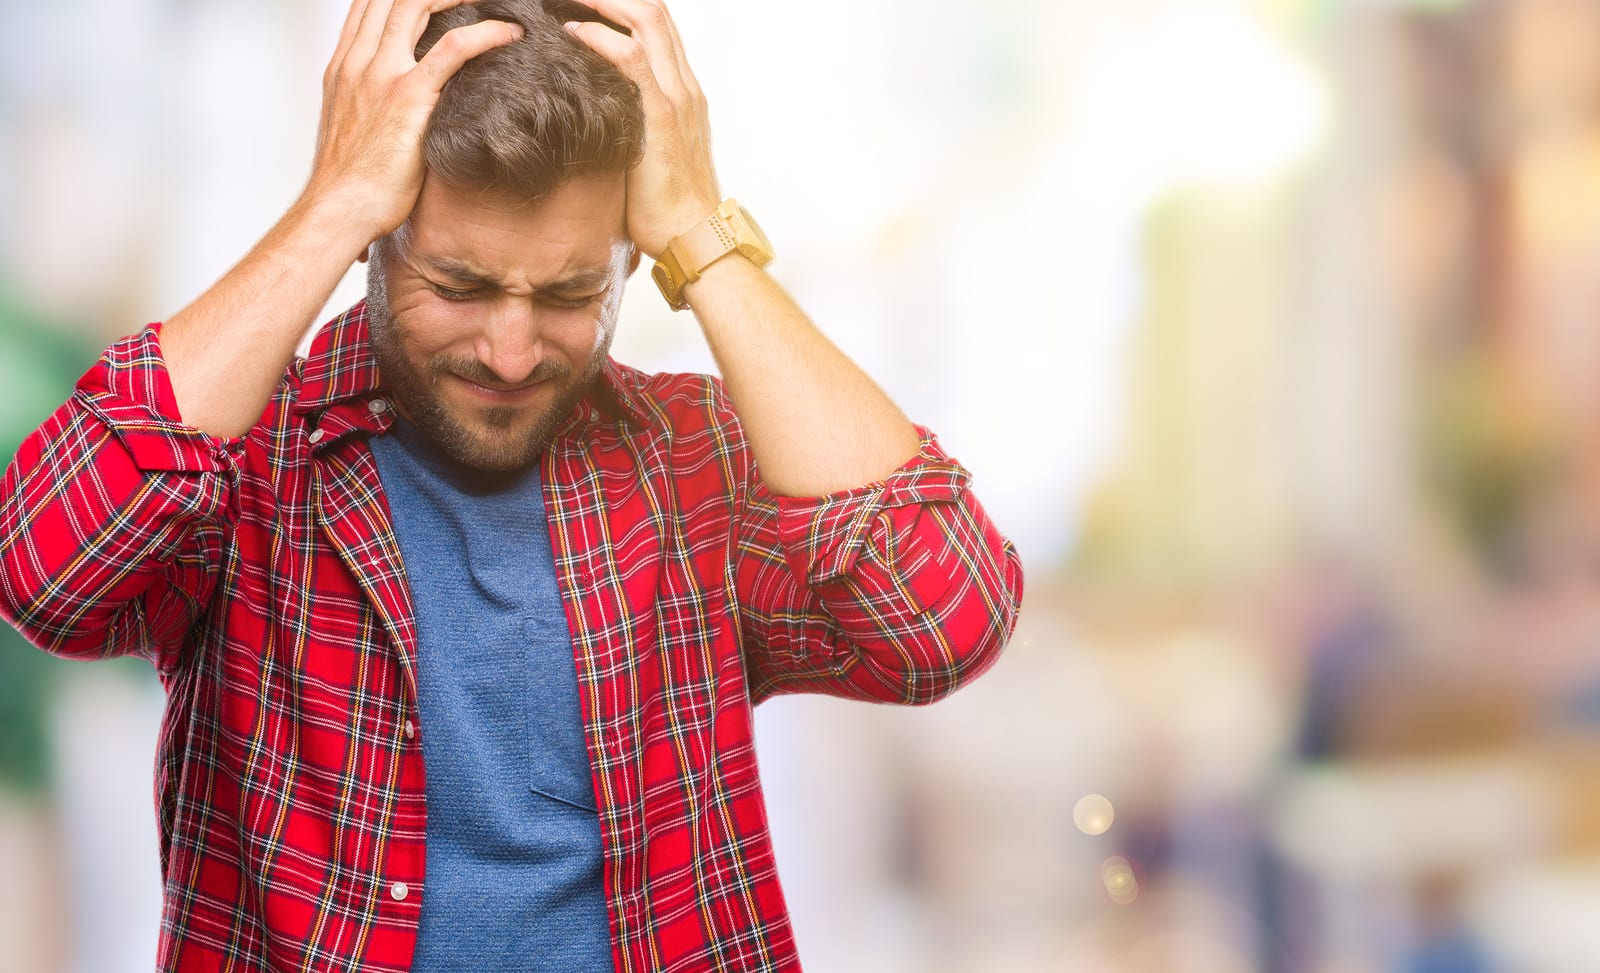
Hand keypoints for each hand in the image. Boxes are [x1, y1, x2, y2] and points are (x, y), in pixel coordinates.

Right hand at [306, 0, 523, 245]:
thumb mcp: (352, 130)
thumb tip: (396, 114)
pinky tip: (509, 33)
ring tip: (491, 2)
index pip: (366, 7)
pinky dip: (486, 33)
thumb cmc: (349, 184)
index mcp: (343, 68)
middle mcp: (358, 62)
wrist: (339, 209)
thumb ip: (370, 107)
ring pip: (415, 4)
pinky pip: (453, 49)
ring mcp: (381, 75)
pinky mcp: (408, 96)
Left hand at [563, 0, 721, 257]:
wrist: (694, 238)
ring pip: (647, 20)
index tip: (586, 3)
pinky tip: (574, 32)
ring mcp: (676, 98)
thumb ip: (631, 126)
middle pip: (654, 10)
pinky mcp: (661, 117)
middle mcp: (684, 86)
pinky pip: (632, 59)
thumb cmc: (668, 207)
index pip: (657, 26)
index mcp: (684, 92)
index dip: (622, 4)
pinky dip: (601, 37)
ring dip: (604, 1)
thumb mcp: (650, 154)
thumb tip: (593, 121)